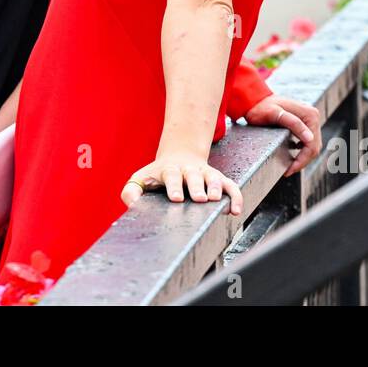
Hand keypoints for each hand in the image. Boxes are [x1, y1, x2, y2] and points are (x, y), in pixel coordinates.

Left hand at [119, 148, 242, 215]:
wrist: (178, 157)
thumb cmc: (157, 176)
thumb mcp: (140, 179)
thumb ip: (131, 191)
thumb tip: (132, 204)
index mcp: (169, 170)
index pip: (171, 175)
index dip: (174, 186)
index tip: (176, 198)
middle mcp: (189, 170)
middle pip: (194, 176)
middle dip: (197, 187)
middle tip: (199, 199)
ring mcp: (205, 174)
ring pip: (215, 178)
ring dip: (217, 188)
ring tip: (217, 200)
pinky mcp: (218, 180)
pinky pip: (231, 186)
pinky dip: (235, 196)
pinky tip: (236, 210)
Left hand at [244, 96, 321, 176]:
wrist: (254, 99)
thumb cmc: (261, 107)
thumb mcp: (274, 114)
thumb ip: (293, 124)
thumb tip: (310, 139)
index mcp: (310, 115)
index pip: (312, 144)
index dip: (302, 160)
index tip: (289, 170)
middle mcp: (313, 116)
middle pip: (314, 146)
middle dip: (302, 161)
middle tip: (288, 171)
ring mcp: (309, 119)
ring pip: (312, 145)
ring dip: (303, 157)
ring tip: (290, 167)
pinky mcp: (304, 123)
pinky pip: (307, 141)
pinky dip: (302, 151)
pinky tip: (292, 155)